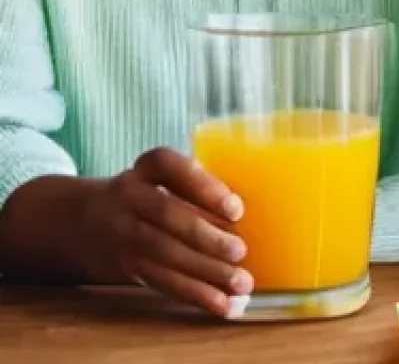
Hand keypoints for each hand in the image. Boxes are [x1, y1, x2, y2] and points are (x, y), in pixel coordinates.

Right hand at [77, 147, 252, 316]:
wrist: (82, 221)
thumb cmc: (148, 194)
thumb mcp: (162, 178)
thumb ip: (196, 188)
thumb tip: (245, 218)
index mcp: (145, 168)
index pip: (169, 165)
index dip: (203, 185)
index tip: (236, 207)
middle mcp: (128, 197)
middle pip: (167, 216)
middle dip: (206, 237)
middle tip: (240, 251)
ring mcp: (122, 233)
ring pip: (164, 255)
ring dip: (206, 273)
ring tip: (240, 283)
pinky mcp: (124, 267)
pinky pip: (161, 282)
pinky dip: (194, 294)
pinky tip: (221, 303)